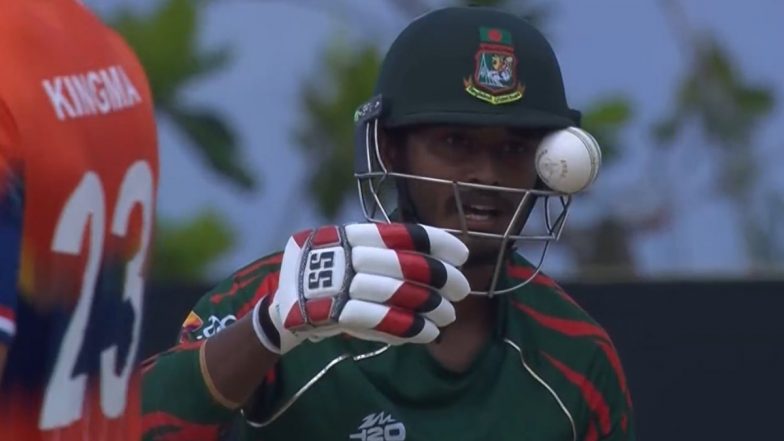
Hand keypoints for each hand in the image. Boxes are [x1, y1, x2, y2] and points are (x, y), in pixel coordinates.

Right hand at [252, 223, 469, 353]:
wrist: (282, 304)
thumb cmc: (326, 274)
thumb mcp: (347, 250)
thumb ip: (382, 250)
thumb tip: (436, 257)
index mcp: (351, 235)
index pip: (401, 234)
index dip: (435, 242)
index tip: (461, 254)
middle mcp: (345, 256)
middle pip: (404, 264)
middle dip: (440, 277)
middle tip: (462, 289)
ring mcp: (337, 284)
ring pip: (395, 293)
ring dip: (429, 305)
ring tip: (450, 314)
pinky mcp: (332, 314)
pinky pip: (379, 320)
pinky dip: (408, 327)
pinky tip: (428, 333)